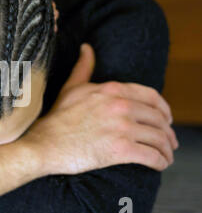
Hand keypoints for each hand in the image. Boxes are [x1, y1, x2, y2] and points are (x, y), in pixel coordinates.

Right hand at [25, 43, 177, 174]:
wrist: (44, 144)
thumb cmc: (57, 118)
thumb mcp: (71, 88)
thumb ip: (83, 67)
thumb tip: (87, 47)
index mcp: (112, 90)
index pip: (151, 97)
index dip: (164, 108)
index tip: (166, 119)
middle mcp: (120, 106)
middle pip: (158, 118)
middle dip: (168, 131)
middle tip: (168, 141)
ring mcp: (121, 128)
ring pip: (159, 138)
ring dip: (167, 149)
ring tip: (166, 155)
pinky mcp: (120, 150)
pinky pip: (152, 156)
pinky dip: (161, 161)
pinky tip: (159, 164)